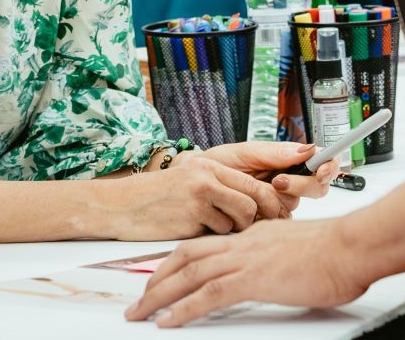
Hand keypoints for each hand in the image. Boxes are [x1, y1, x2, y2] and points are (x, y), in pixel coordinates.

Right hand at [103, 154, 293, 238]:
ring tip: (213, 228)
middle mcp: (208, 177)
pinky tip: (195, 232)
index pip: (255, 183)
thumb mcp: (192, 180)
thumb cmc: (161, 198)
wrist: (123, 206)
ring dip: (232, 231)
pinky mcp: (190, 219)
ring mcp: (199, 197)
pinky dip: (212, 238)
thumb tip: (260, 207)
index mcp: (212, 165)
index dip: (273, 203)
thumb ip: (223, 187)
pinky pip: (217, 235)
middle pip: (253, 202)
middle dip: (259, 221)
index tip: (281, 217)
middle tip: (257, 232)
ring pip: (238, 221)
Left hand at [124, 218, 369, 326]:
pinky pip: (207, 295)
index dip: (181, 259)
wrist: (352, 247)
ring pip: (189, 273)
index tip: (165, 273)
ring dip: (159, 295)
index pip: (208, 244)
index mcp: (255, 235)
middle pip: (187, 255)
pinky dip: (182, 309)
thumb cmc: (338, 251)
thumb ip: (281, 259)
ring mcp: (246, 258)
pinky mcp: (252, 278)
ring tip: (140, 313)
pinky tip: (166, 322)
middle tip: (141, 297)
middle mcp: (244, 242)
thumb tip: (280, 273)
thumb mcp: (299, 251)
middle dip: (159, 276)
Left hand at [189, 141, 339, 210]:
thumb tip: (308, 149)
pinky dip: (265, 217)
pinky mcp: (265, 225)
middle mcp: (287, 185)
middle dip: (299, 185)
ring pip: (295, 207)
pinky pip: (276, 226)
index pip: (321, 164)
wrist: (190, 188)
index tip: (321, 170)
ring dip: (278, 200)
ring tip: (256, 192)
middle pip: (315, 188)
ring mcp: (277, 206)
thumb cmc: (216, 166)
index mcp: (287, 164)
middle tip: (277, 181)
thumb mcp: (245, 153)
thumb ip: (276, 153)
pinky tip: (251, 211)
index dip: (329, 167)